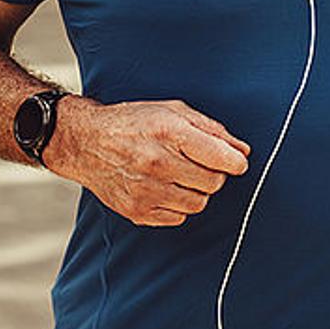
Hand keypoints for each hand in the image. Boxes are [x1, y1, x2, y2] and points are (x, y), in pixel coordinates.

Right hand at [44, 97, 250, 226]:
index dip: (235, 162)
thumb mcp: (172, 111)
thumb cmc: (134, 122)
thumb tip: (242, 151)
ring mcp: (146, 190)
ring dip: (196, 191)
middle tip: (199, 164)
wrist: (87, 142)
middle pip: (213, 182)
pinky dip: (177, 205)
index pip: (221, 158)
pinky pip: (177, 217)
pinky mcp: (137, 210)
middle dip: (214, 174)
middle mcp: (158, 162)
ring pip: (198, 203)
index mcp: (169, 132)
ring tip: (180, 175)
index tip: (234, 162)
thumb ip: (211, 129)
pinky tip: (165, 187)